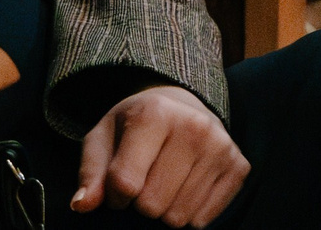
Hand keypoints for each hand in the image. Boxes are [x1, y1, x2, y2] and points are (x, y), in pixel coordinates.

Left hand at [73, 86, 245, 225]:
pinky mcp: (239, 166)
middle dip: (141, 203)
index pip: (124, 183)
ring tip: (165, 180)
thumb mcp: (103, 138)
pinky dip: (190, 212)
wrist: (180, 104)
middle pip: (152, 205)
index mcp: (154, 113)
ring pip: (179, 217)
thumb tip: (81, 205)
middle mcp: (193, 126)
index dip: (114, 195)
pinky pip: (204, 219)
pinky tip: (187, 185)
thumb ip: (90, 172)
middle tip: (146, 179)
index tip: (118, 184)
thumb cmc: (135, 125)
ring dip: (165, 210)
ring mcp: (220, 147)